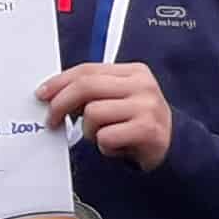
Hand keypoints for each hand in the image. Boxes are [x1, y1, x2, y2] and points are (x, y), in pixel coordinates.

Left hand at [39, 60, 172, 168]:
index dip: (60, 82)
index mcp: (133, 72)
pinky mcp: (148, 130)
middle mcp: (142, 85)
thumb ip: (94, 91)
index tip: (42, 95)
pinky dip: (105, 147)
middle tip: (51, 121)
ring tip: (102, 137)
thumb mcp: (120, 99)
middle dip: (60, 104)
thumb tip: (54, 94)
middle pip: (86, 87)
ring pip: (93, 113)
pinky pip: (106, 137)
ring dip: (89, 131)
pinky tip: (116, 148)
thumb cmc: (139, 123)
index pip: (87, 70)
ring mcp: (147, 106)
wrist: (176, 147)